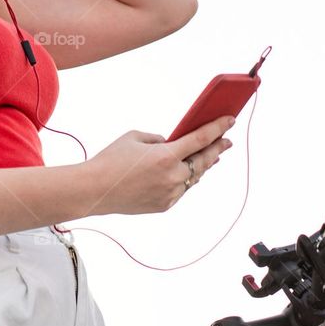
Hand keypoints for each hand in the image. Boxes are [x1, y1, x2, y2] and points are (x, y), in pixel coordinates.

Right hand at [84, 116, 235, 217]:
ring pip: (194, 177)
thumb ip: (158, 140)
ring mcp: (170, 194)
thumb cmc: (111, 160)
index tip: (229, 121)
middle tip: (227, 140)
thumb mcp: (135, 137)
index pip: (200, 140)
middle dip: (217, 149)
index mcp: (166, 156)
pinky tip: (190, 173)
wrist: (95, 190)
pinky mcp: (164, 205)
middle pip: (204, 161)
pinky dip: (186, 178)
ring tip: (212, 156)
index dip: (217, 129)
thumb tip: (170, 145)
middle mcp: (173, 177)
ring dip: (203, 165)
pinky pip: (181, 189)